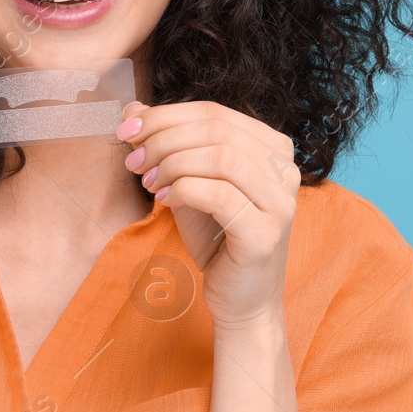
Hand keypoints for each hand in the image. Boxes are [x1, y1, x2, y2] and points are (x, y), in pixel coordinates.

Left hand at [116, 101, 300, 328]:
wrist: (242, 301)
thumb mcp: (188, 184)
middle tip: (133, 159)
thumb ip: (168, 147)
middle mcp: (286, 169)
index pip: (216, 113)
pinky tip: (164, 201)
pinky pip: (219, 194)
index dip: (166, 115)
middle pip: (217, 129)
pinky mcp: (266, 233)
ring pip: (220, 157)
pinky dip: (183, 191)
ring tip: (147, 182)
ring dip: (172, 164)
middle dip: (164, 138)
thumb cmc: (218, 241)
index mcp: (273, 149)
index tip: (127, 129)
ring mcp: (281, 201)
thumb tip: (133, 110)